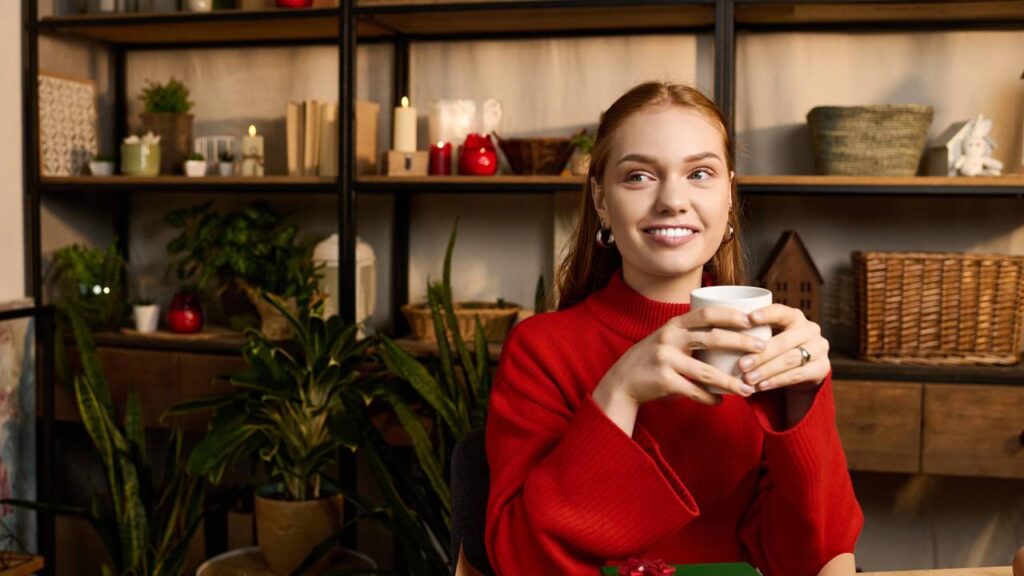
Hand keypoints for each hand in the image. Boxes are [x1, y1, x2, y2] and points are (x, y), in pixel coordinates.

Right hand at [594, 306, 766, 410]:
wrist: (622, 380)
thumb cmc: (653, 359)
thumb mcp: (668, 339)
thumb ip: (691, 334)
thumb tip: (730, 332)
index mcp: (674, 325)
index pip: (707, 313)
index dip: (732, 315)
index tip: (753, 319)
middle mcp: (669, 338)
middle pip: (712, 338)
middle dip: (741, 343)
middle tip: (762, 349)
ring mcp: (665, 359)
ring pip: (706, 371)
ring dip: (731, 382)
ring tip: (749, 388)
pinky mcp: (663, 381)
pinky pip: (693, 391)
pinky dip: (709, 398)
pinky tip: (720, 401)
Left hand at [737, 304, 830, 393]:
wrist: (802, 369)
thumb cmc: (776, 348)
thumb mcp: (768, 337)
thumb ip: (753, 334)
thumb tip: (720, 337)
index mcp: (794, 316)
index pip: (780, 311)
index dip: (766, 314)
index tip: (749, 318)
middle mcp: (810, 329)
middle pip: (784, 341)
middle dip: (761, 354)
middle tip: (741, 365)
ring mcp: (819, 348)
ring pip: (791, 360)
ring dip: (767, 370)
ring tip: (748, 379)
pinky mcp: (822, 367)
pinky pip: (797, 375)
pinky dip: (776, 381)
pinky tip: (761, 386)